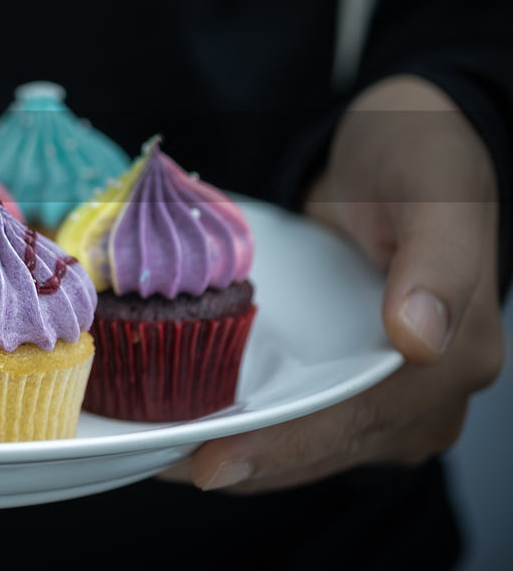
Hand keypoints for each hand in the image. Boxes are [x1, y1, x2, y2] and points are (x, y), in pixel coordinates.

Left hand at [163, 75, 504, 491]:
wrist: (397, 145)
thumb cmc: (419, 158)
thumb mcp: (433, 190)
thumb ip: (436, 262)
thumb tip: (420, 340)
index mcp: (457, 357)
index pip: (358, 420)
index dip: (284, 448)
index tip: (211, 463)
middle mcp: (423, 393)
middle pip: (322, 445)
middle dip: (242, 460)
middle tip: (152, 462)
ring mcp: (383, 393)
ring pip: (302, 442)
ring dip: (234, 451)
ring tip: (151, 451)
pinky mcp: (344, 380)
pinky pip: (292, 417)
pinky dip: (242, 424)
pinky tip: (180, 421)